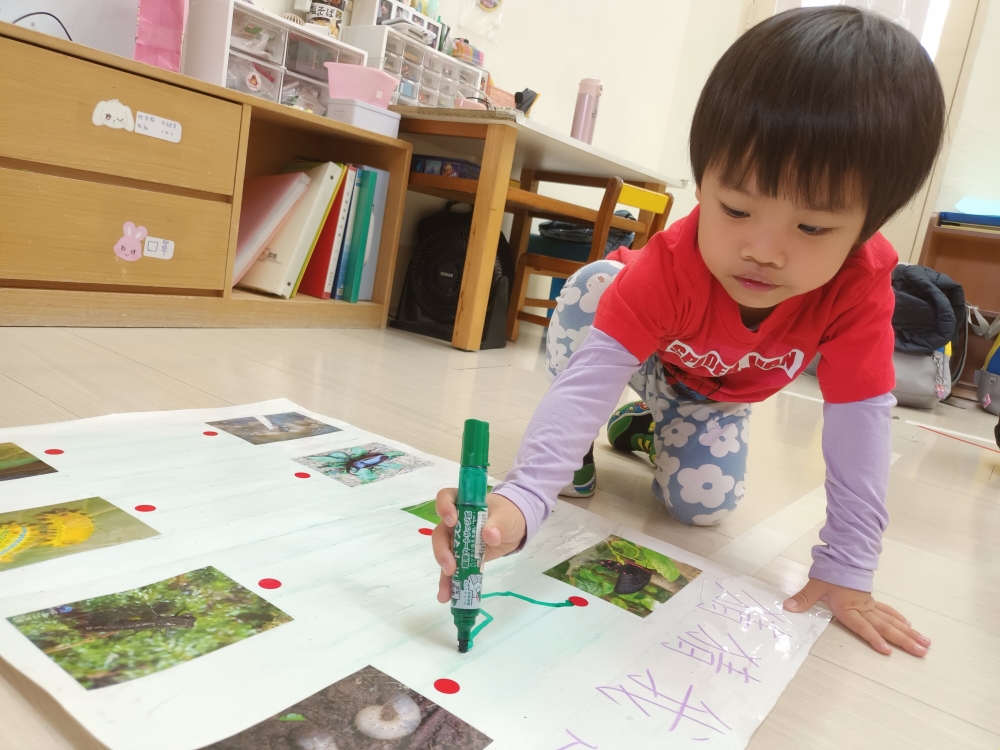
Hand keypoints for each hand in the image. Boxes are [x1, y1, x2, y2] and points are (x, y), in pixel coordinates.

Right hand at [432, 488, 526, 603]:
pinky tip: (448, 596)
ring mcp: (457, 540)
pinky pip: (453, 569)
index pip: (446, 498)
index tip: (452, 521)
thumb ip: (498, 524)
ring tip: (445, 592)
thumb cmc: (509, 514)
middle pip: (440, 533)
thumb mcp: (507, 516)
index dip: (444, 507)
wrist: (515, 528)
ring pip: (444, 554)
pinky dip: (450, 583)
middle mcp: (455, 521)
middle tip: (449, 567)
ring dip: (443, 573)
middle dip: (442, 551)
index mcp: (463, 503)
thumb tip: (489, 535)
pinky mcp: (463, 556)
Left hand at [784, 579, 930, 656]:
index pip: (863, 626)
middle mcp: (863, 608)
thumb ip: (804, 598)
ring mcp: (870, 605)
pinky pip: (888, 612)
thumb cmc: (829, 573)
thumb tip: (788, 607)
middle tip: (921, 652)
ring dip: (908, 633)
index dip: (873, 638)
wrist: (841, 556)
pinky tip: (910, 627)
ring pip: (892, 620)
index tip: (887, 651)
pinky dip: (900, 620)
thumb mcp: (815, 585)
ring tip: (925, 644)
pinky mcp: (871, 601)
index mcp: (849, 607)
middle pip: (886, 626)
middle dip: (903, 640)